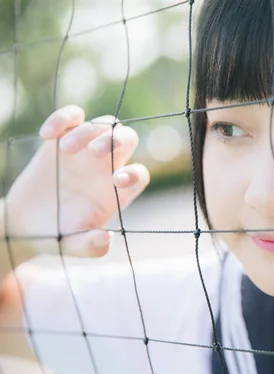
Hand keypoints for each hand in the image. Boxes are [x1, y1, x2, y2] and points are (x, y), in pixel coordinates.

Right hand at [5, 105, 149, 258]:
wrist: (24, 224)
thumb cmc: (56, 236)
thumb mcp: (72, 246)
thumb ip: (90, 247)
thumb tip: (106, 239)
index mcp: (117, 191)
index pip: (140, 175)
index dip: (135, 175)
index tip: (116, 181)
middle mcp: (107, 167)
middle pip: (127, 139)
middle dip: (116, 141)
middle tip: (95, 153)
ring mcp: (87, 151)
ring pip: (103, 125)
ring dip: (89, 132)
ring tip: (66, 149)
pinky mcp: (63, 139)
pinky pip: (73, 118)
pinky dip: (64, 118)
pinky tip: (48, 134)